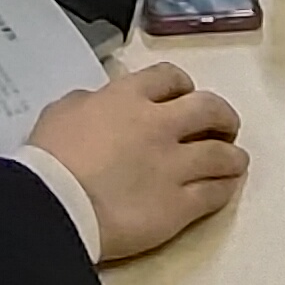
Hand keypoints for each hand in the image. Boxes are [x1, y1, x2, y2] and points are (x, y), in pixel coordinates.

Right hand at [28, 64, 247, 260]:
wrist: (54, 207)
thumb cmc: (50, 158)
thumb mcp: (63, 111)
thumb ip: (90, 101)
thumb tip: (101, 102)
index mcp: (129, 97)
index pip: (170, 77)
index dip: (183, 86)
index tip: (185, 96)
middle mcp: (160, 125)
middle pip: (209, 109)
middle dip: (222, 116)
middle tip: (224, 127)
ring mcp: (174, 166)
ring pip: (222, 155)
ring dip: (232, 156)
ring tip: (234, 161)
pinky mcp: (179, 206)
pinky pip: (214, 194)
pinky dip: (224, 189)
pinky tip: (225, 189)